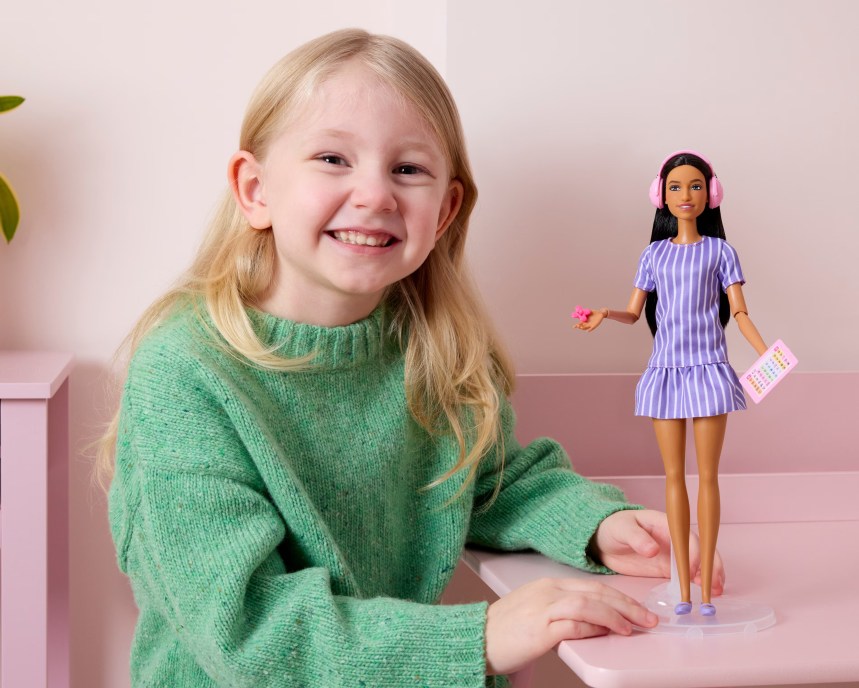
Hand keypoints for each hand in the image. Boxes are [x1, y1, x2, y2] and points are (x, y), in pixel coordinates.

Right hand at [485, 577, 656, 675]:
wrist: (475, 638)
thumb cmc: (504, 631)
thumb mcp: (536, 612)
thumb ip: (563, 613)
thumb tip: (594, 623)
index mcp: (548, 585)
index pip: (593, 586)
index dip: (620, 597)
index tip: (638, 610)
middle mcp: (548, 591)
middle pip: (597, 591)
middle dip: (627, 605)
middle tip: (648, 618)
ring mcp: (543, 608)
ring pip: (589, 603)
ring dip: (615, 615)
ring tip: (632, 628)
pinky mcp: (540, 628)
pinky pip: (574, 623)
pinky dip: (593, 627)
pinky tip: (606, 632)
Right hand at [573, 307, 604, 331]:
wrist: (600, 313)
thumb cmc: (593, 312)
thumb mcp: (588, 311)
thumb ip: (584, 311)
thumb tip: (578, 311)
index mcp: (584, 321)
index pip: (579, 324)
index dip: (576, 326)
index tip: (573, 326)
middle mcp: (586, 324)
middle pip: (581, 327)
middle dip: (579, 327)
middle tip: (577, 325)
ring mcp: (590, 325)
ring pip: (585, 328)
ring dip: (583, 328)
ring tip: (580, 327)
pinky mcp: (594, 325)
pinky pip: (592, 329)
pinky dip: (589, 330)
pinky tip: (587, 331)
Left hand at [590, 509, 725, 594]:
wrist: (604, 539)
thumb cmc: (614, 527)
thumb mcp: (622, 529)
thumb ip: (637, 538)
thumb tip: (653, 550)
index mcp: (665, 523)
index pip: (686, 537)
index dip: (693, 552)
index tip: (693, 570)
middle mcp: (674, 538)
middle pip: (699, 549)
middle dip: (710, 565)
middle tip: (715, 583)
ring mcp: (673, 553)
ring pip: (698, 562)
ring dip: (709, 575)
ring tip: (716, 591)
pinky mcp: (668, 567)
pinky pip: (687, 574)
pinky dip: (698, 582)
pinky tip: (705, 592)